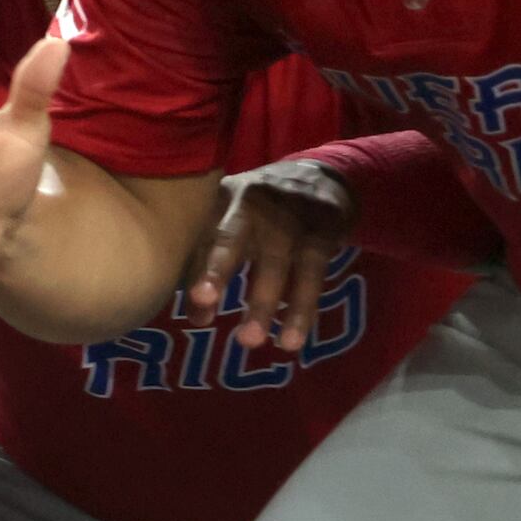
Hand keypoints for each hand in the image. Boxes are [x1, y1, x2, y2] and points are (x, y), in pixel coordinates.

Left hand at [189, 162, 353, 355]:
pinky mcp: (322, 230)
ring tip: (270, 344)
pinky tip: (294, 335)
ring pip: (278, 262)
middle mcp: (250, 201)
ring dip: (272, 303)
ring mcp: (288, 213)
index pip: (202, 234)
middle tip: (214, 309)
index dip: (201, 266)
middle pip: (233, 238)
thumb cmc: (259, 211)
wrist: (320, 175)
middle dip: (224, 273)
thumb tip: (197, 319)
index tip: (199, 299)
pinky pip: (313, 272)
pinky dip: (303, 306)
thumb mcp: (229, 226)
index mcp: (218, 200)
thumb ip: (207, 269)